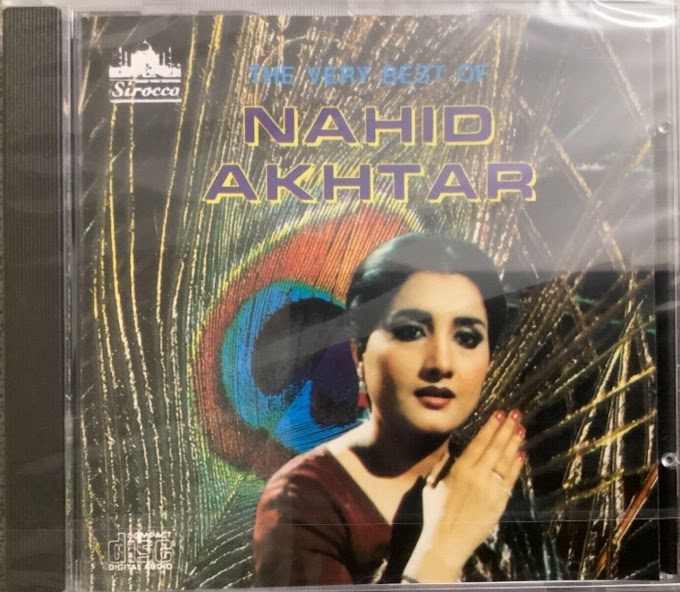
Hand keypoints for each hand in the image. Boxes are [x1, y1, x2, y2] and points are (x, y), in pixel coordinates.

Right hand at [403, 410, 525, 582]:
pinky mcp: (499, 503)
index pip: (479, 442)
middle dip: (506, 428)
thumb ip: (441, 467)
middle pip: (495, 447)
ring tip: (521, 428)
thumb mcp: (433, 485)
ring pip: (505, 460)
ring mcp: (490, 489)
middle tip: (515, 413)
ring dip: (514, 442)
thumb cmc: (434, 514)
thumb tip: (449, 453)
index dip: (491, 426)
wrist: (445, 542)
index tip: (499, 413)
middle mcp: (477, 476)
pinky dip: (516, 465)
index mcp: (460, 469)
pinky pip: (510, 479)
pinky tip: (521, 453)